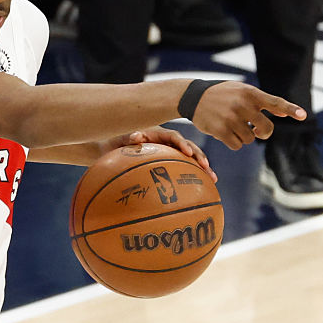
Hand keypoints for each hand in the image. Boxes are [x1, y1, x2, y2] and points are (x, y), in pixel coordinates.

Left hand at [100, 126, 216, 181]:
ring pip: (189, 159)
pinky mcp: (168, 163)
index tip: (187, 152)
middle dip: (199, 156)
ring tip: (213, 179)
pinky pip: (182, 169)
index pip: (174, 136)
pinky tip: (203, 188)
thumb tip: (136, 136)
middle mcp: (166, 143)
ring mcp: (168, 153)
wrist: (109, 149)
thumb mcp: (118, 138)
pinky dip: (192, 177)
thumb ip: (127, 137)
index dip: (182, 143)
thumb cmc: (112, 142)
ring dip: (202, 168)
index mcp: (157, 134)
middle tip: (207, 167)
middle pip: (187, 148)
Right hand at [188, 82, 306, 149]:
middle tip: (255, 130)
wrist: (194, 96)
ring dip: (244, 136)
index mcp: (250, 93)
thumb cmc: (223, 94)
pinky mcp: (221, 130)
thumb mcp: (242, 91)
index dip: (290, 109)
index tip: (303, 115)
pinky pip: (237, 145)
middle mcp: (243, 105)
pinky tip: (225, 132)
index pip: (275, 102)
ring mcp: (231, 118)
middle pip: (266, 129)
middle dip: (262, 132)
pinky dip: (233, 142)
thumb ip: (262, 101)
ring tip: (233, 126)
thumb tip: (283, 113)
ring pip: (250, 139)